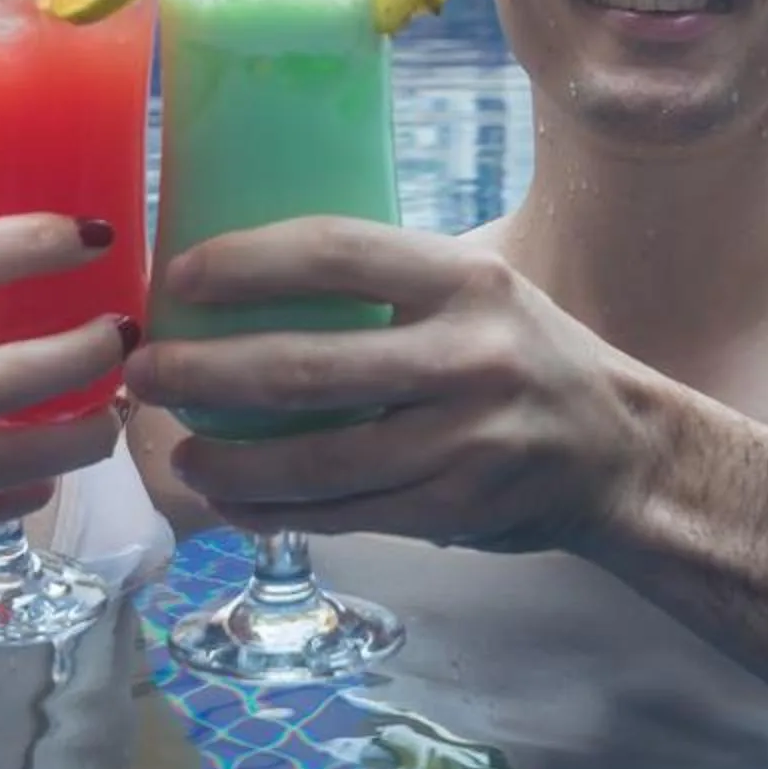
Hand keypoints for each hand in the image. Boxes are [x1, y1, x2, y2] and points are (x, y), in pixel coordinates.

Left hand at [124, 219, 657, 555]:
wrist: (624, 450)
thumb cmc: (526, 353)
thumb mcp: (479, 287)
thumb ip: (391, 278)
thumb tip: (252, 263)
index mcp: (464, 279)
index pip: (332, 253)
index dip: (243, 263)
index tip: (178, 279)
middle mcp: (467, 356)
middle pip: (303, 367)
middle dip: (203, 374)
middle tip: (143, 373)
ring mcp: (462, 441)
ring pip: (314, 461)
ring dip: (227, 461)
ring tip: (174, 450)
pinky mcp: (453, 509)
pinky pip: (341, 515)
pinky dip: (274, 511)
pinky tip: (230, 500)